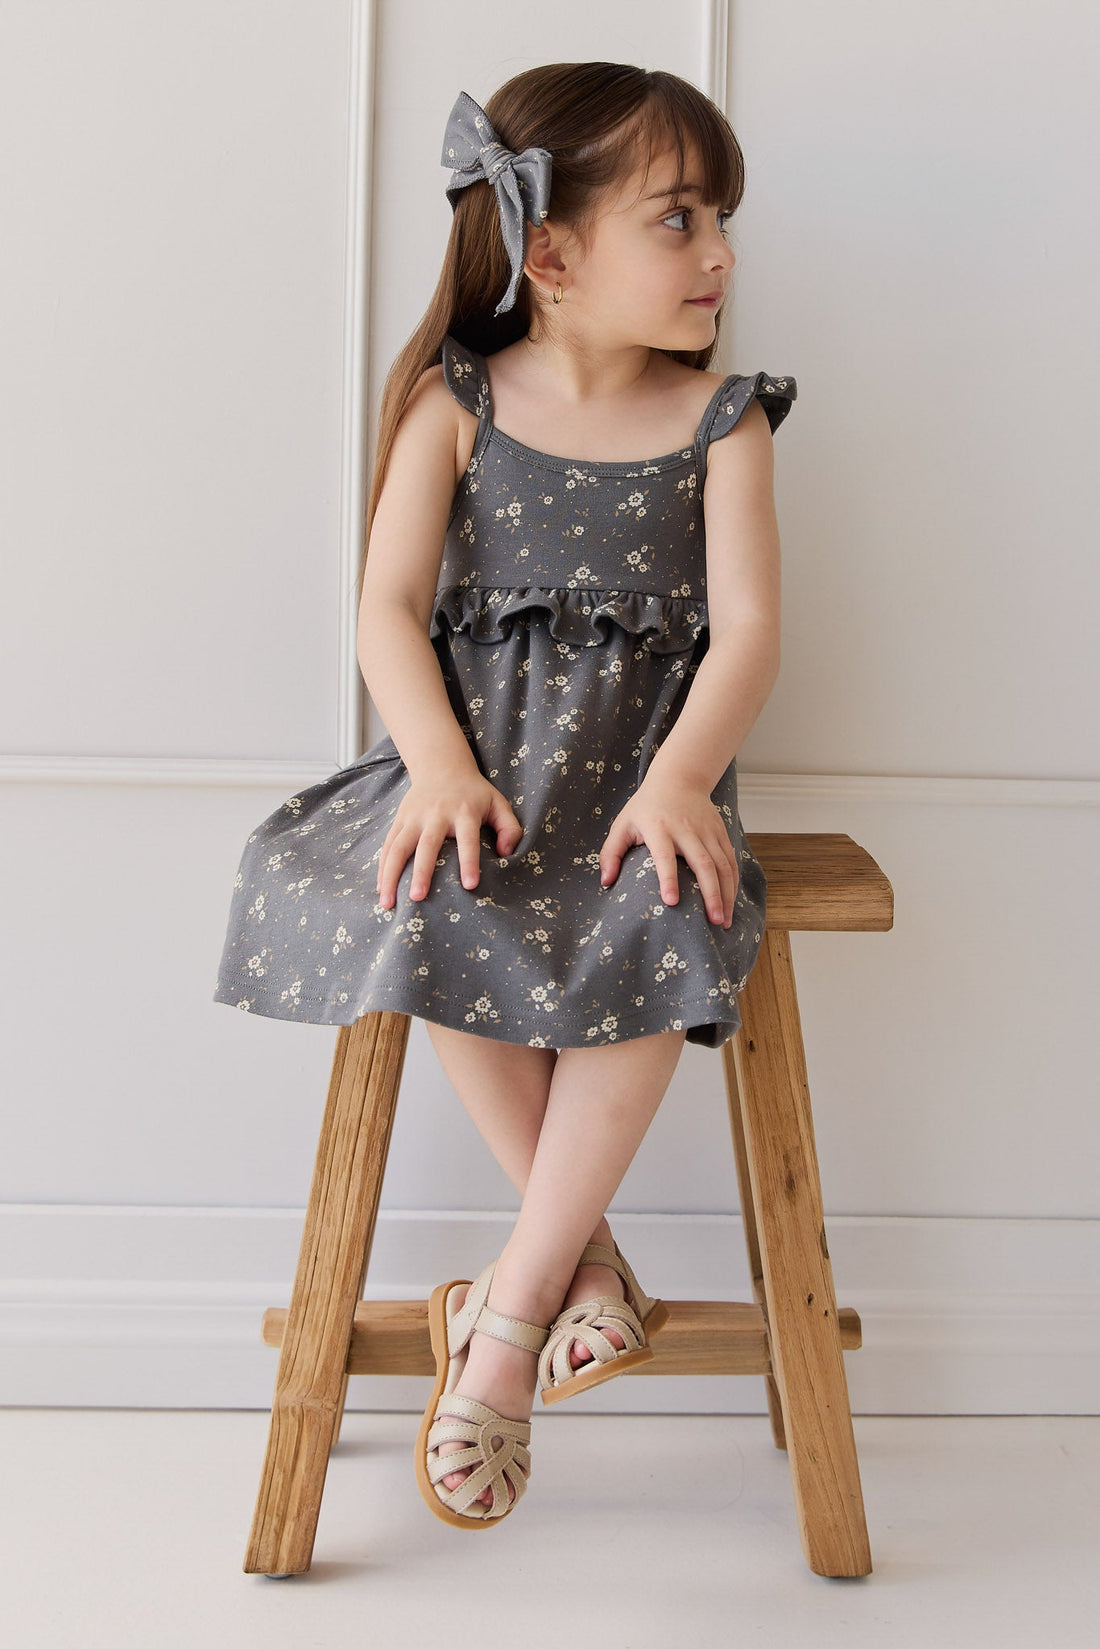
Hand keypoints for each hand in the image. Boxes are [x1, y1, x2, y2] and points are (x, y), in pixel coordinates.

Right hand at [375, 766, 522, 907]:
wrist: (442, 766)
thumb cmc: (474, 793)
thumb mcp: (498, 803)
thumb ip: (509, 828)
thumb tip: (505, 854)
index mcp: (464, 811)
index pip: (468, 839)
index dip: (469, 861)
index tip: (469, 885)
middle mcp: (436, 814)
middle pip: (427, 845)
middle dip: (422, 872)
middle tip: (418, 897)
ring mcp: (414, 817)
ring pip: (399, 847)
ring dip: (391, 874)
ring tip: (388, 903)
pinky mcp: (400, 820)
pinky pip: (388, 845)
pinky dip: (383, 868)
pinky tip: (382, 889)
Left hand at [597, 774, 738, 926]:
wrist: (679, 779)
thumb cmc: (646, 807)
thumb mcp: (622, 824)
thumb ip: (610, 853)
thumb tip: (606, 882)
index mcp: (659, 828)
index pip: (664, 856)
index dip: (668, 879)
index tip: (671, 902)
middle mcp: (686, 829)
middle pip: (703, 864)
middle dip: (710, 894)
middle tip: (713, 922)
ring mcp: (707, 831)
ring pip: (722, 864)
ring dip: (726, 893)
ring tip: (724, 920)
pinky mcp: (720, 832)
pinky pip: (730, 859)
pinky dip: (732, 882)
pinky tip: (730, 901)